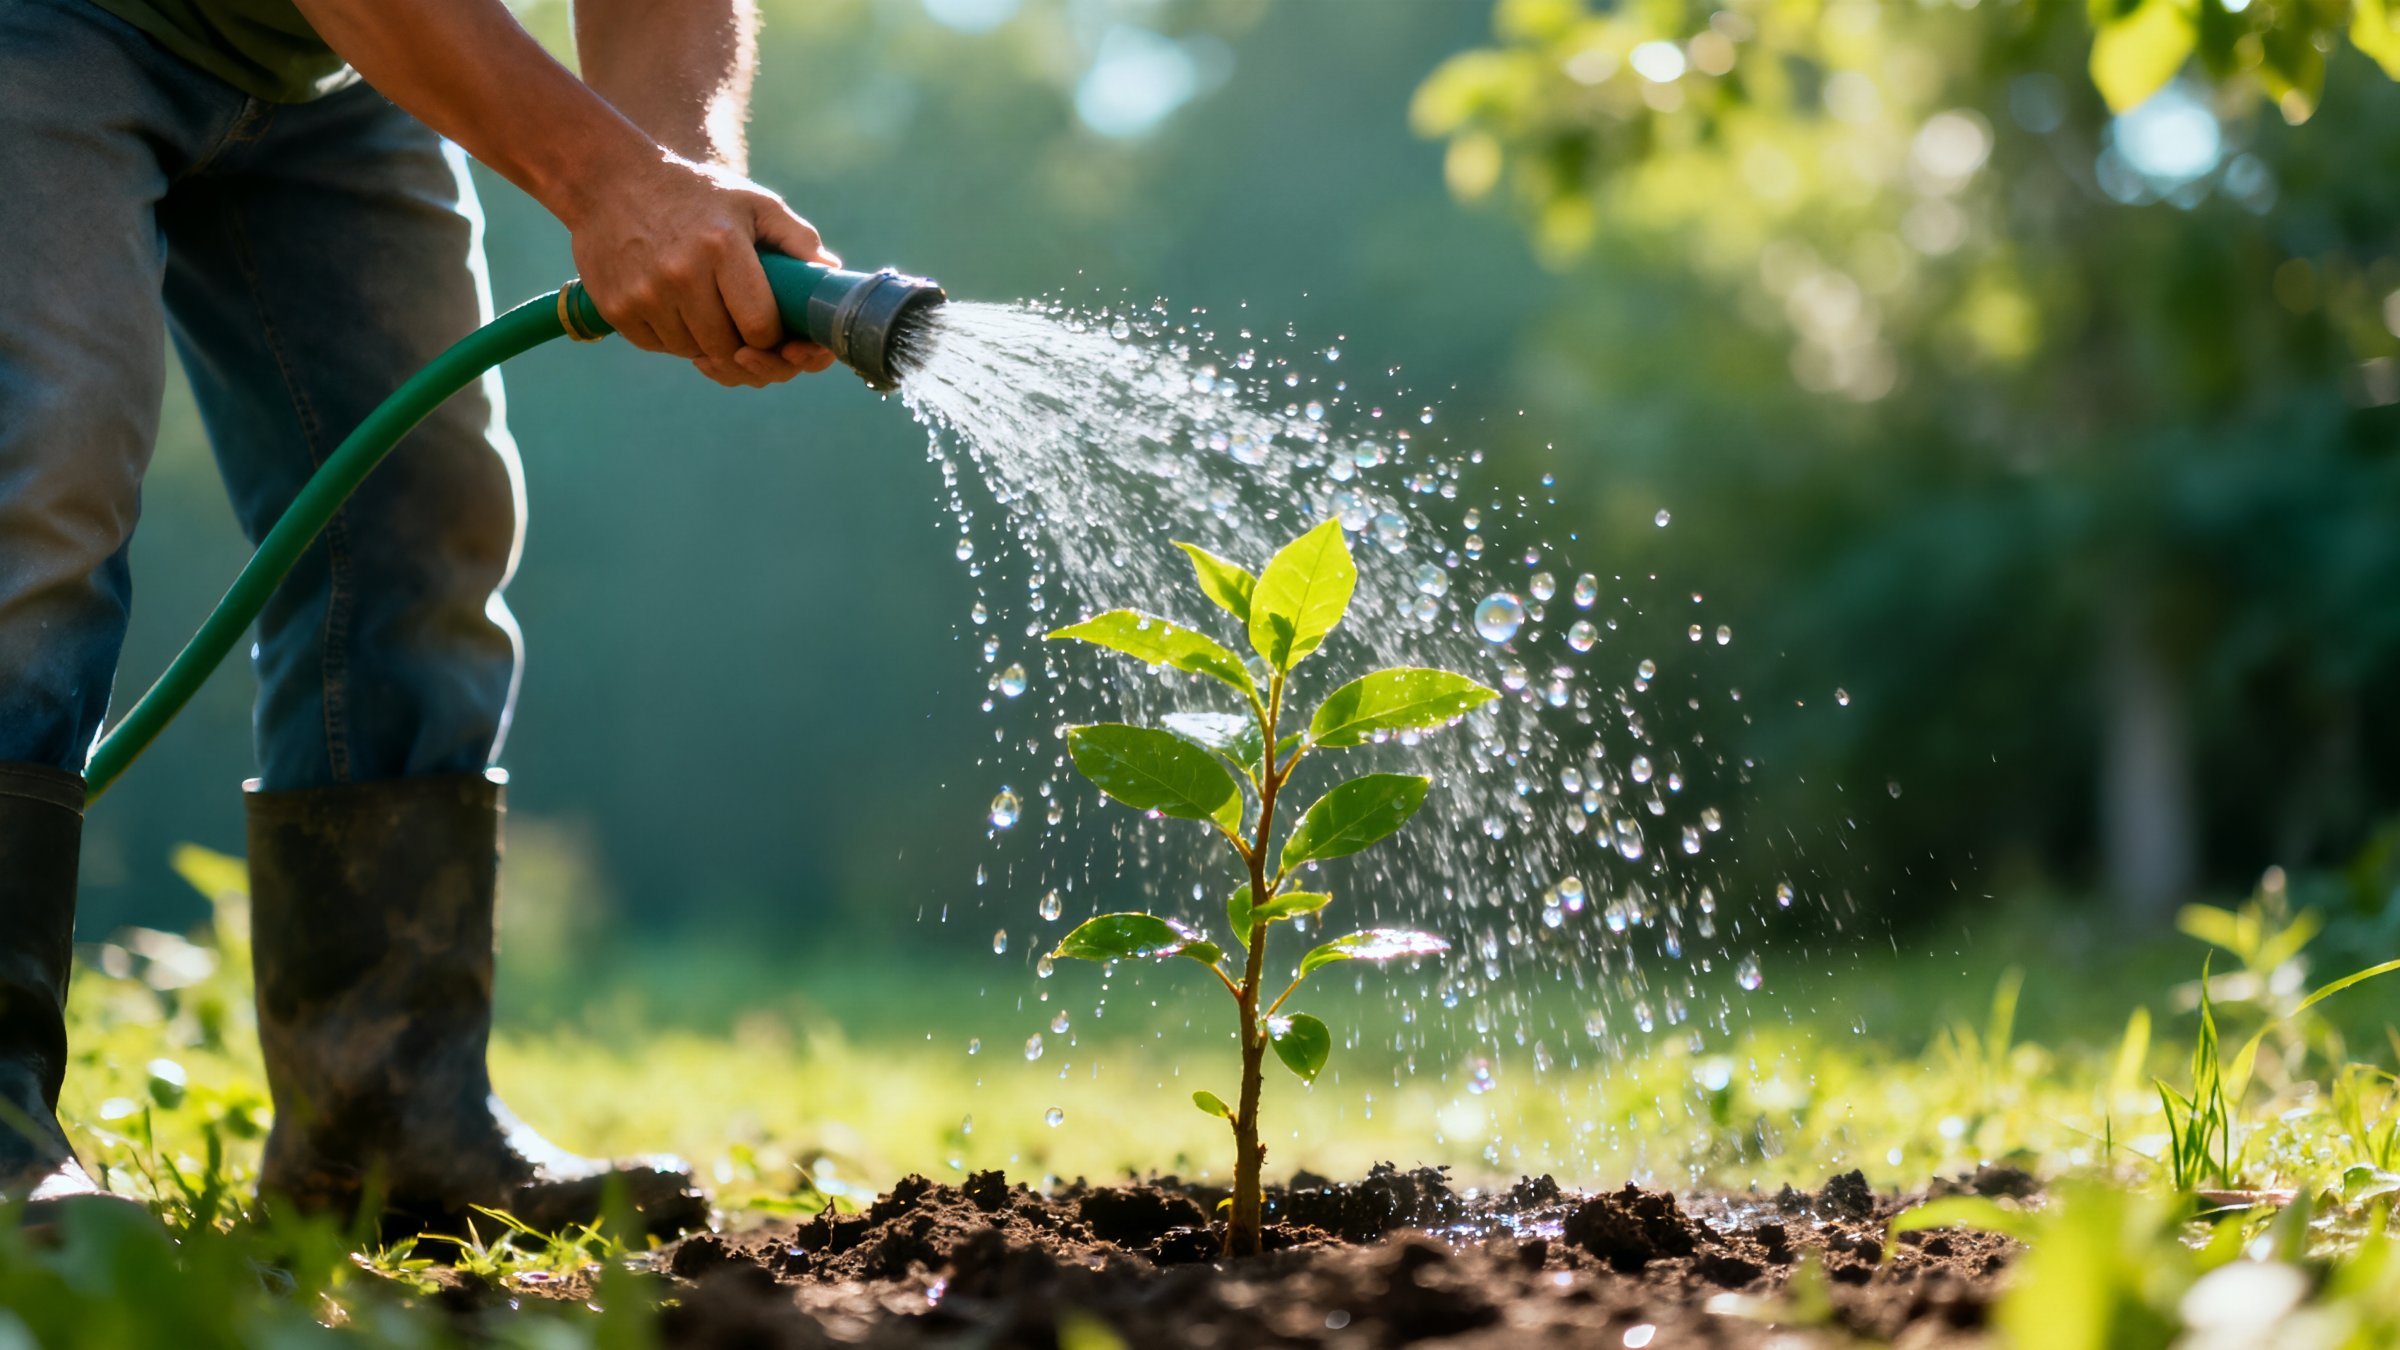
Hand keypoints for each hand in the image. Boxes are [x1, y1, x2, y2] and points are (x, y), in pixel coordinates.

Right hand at [566, 152, 840, 386]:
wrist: (611, 179)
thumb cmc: (696, 194)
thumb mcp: (752, 203)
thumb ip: (797, 239)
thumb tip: (833, 276)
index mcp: (723, 247)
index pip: (761, 326)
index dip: (774, 337)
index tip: (774, 328)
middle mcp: (681, 273)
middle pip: (728, 348)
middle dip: (744, 347)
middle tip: (745, 329)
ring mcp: (644, 294)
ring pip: (694, 352)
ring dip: (708, 344)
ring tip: (708, 309)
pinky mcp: (617, 308)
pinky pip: (659, 346)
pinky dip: (673, 337)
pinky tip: (676, 307)